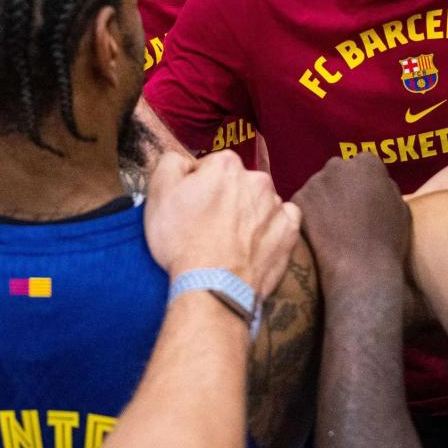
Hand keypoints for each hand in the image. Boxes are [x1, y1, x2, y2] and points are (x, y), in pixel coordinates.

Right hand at [143, 151, 300, 299]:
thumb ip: (170, 162)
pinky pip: (283, 220)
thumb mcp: (158, 193)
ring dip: (246, 213)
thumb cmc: (182, 242)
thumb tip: (182, 160)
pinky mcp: (289, 232)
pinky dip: (270, 227)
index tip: (189, 208)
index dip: (195, 188)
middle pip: (235, 183)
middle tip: (205, 226)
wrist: (212, 288)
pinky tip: (254, 241)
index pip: (207, 167)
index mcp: (225, 165)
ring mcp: (276, 206)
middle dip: (222, 198)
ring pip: (258, 201)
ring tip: (228, 240)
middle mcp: (256, 179)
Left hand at [291, 155, 407, 296]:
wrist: (360, 270)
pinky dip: (310, 214)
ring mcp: (314, 182)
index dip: (365, 181)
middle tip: (347, 211)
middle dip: (342, 185)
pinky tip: (318, 232)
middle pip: (338, 170)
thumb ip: (386, 187)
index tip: (365, 199)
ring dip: (324, 199)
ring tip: (332, 225)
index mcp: (367, 164)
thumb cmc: (387, 241)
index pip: (364, 163)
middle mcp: (338, 165)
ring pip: (319, 186)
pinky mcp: (297, 199)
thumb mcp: (401, 208)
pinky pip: (304, 202)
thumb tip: (376, 182)